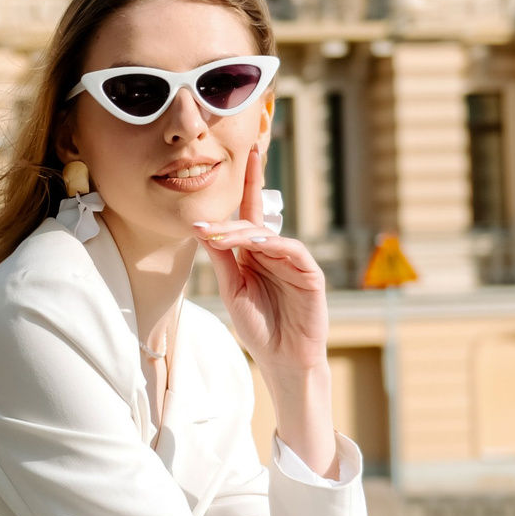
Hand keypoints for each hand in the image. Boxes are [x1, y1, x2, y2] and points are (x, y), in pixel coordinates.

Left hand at [195, 145, 329, 372]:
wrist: (282, 359)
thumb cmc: (259, 326)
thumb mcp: (234, 289)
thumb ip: (223, 259)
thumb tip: (203, 228)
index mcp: (255, 254)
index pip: (248, 215)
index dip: (247, 186)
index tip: (242, 156)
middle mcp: (275, 252)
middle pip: (255, 222)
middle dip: (233, 215)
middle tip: (205, 222)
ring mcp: (294, 261)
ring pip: (270, 235)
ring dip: (244, 233)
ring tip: (222, 235)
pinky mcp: (310, 275)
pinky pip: (294, 252)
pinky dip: (276, 245)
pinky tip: (257, 244)